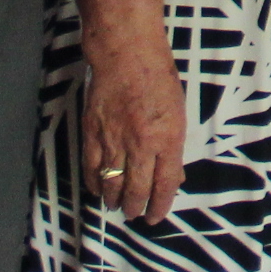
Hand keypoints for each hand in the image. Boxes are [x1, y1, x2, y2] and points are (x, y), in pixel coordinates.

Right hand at [82, 44, 187, 224]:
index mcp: (167, 139)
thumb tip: (173, 175)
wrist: (126, 55)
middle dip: (135, 207)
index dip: (160, 205)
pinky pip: (92, 167)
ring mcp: (115, 140)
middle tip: (134, 214)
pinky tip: (97, 190)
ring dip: (114, 199)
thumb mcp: (178, 112)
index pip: (165, 184)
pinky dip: (95, 182)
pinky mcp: (93, 133)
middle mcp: (141, 145)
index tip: (155, 216)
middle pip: (137, 189)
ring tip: (116, 206)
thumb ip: (173, 146)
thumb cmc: (159, 78)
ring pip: (112, 183)